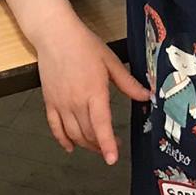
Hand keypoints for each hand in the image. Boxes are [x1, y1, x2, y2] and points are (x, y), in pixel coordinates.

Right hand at [34, 16, 149, 165]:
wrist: (55, 35)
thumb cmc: (84, 45)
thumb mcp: (110, 61)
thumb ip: (128, 83)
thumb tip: (146, 96)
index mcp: (94, 92)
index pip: (101, 125)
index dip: (107, 145)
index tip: (112, 159)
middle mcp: (76, 102)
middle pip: (88, 134)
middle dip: (101, 146)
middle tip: (112, 146)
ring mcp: (61, 104)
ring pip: (73, 134)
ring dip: (86, 144)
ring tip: (96, 146)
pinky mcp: (49, 102)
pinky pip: (55, 128)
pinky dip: (63, 140)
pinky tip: (70, 147)